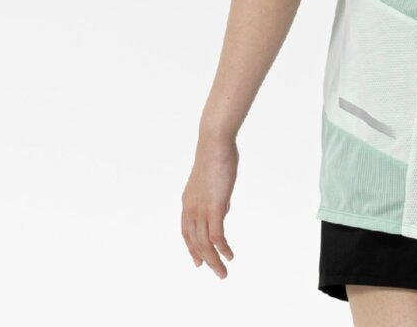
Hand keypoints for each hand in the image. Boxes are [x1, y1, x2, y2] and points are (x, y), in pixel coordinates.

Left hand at [181, 132, 238, 277]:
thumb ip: (215, 197)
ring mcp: (201, 210)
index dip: (192, 248)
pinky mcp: (214, 208)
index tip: (199, 262)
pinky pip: (217, 236)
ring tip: (223, 272)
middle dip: (205, 260)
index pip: (187, 232)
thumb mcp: (213, 181)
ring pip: (205, 244)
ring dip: (214, 261)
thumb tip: (222, 210)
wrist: (214, 144)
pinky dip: (222, 249)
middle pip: (195, 243)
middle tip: (216, 272)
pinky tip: (230, 256)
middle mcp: (190, 209)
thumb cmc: (216, 155)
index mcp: (188, 203)